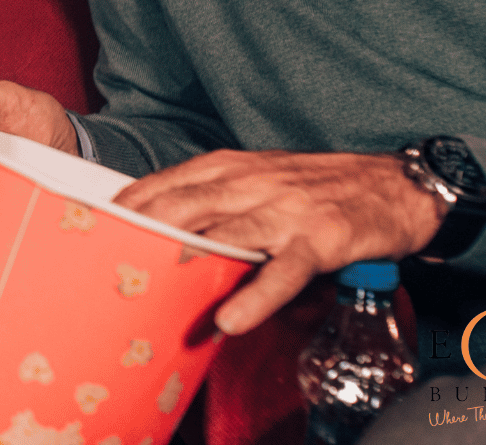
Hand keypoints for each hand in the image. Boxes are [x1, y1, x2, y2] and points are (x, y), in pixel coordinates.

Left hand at [112, 150, 444, 334]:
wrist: (395, 183)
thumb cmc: (315, 186)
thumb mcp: (257, 178)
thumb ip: (211, 197)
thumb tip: (159, 222)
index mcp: (231, 167)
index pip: (166, 183)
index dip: (127, 206)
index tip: (89, 227)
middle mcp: (252, 183)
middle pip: (184, 205)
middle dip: (140, 231)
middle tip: (101, 260)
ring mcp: (287, 211)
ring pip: (227, 233)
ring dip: (187, 260)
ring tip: (150, 288)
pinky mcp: (322, 239)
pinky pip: (284, 271)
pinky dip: (256, 295)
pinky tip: (230, 318)